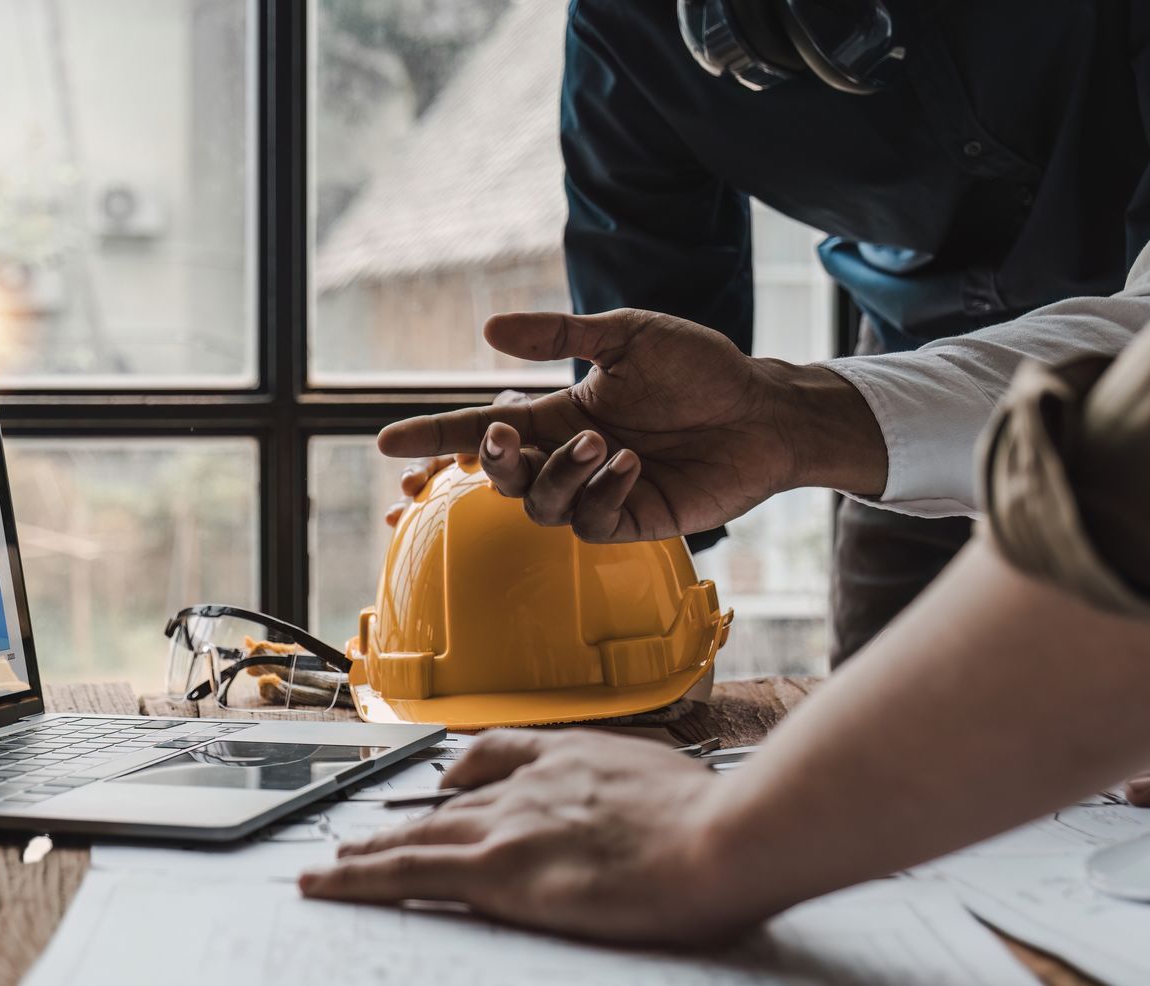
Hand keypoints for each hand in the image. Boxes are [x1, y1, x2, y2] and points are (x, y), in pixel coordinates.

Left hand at [298, 730, 761, 945]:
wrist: (722, 837)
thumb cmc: (717, 823)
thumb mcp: (673, 781)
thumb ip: (638, 789)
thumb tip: (646, 809)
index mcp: (571, 758)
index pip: (498, 757)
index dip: (462, 774)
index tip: (445, 783)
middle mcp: (528, 784)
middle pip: (446, 803)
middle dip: (402, 822)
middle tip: (362, 838)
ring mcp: (507, 825)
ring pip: (415, 835)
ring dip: (367, 850)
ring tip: (332, 865)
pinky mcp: (495, 871)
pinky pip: (405, 872)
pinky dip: (356, 875)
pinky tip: (325, 881)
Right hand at [376, 310, 885, 541]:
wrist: (764, 410)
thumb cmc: (701, 369)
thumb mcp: (627, 336)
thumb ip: (559, 336)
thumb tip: (488, 331)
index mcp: (558, 414)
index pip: (481, 429)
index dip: (433, 436)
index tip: (385, 440)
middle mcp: (568, 457)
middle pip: (500, 476)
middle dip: (491, 461)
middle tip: (504, 437)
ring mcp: (598, 493)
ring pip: (540, 506)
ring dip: (557, 474)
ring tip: (598, 442)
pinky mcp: (632, 519)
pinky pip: (592, 522)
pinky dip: (599, 491)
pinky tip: (627, 464)